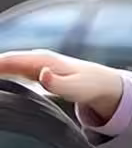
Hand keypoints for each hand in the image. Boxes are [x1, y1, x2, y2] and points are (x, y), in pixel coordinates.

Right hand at [0, 50, 123, 119]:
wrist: (105, 85)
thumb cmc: (91, 86)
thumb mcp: (78, 88)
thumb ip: (60, 84)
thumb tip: (43, 75)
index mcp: (41, 60)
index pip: (6, 61)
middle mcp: (35, 59)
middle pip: (1, 62)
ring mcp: (34, 65)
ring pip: (4, 67)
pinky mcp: (35, 73)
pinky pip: (10, 72)